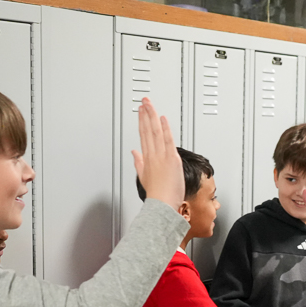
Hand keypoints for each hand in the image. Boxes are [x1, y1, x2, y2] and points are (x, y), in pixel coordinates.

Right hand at [132, 97, 184, 211]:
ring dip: (152, 116)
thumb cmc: (156, 195)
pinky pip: (168, 140)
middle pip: (148, 130)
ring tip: (150, 104)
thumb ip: (138, 162)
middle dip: (145, 114)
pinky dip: (165, 129)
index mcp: (146, 159)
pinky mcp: (171, 160)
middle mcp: (153, 155)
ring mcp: (162, 156)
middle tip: (144, 102)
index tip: (141, 112)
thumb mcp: (143, 177)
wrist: (162, 204)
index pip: (143, 135)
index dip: (142, 121)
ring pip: (156, 132)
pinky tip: (163, 119)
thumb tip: (134, 153)